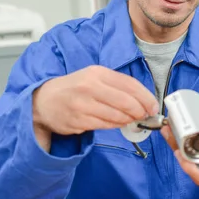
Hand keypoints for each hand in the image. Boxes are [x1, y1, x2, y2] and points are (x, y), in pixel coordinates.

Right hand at [32, 65, 158, 149]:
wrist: (44, 100)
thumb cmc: (75, 88)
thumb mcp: (95, 78)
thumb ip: (118, 86)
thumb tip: (143, 101)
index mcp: (97, 73)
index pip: (130, 84)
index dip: (146, 97)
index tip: (153, 106)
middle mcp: (90, 87)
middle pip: (126, 102)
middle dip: (140, 111)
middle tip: (144, 116)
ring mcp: (83, 104)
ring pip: (117, 116)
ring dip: (128, 120)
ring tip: (131, 120)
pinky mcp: (78, 120)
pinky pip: (105, 125)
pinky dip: (116, 125)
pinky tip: (117, 123)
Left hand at [160, 112, 198, 192]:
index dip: (189, 167)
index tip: (179, 153)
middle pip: (192, 173)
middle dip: (180, 155)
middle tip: (171, 136)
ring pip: (189, 172)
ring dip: (179, 155)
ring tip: (169, 135)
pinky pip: (190, 171)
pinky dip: (182, 158)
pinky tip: (175, 143)